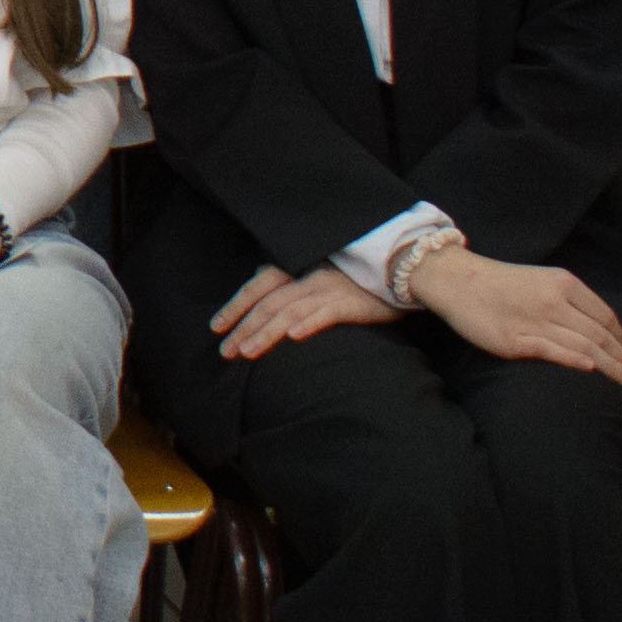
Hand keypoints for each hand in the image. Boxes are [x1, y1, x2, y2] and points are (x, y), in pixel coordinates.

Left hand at [206, 260, 402, 362]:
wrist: (406, 271)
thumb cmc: (364, 281)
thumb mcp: (326, 278)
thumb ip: (298, 285)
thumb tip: (265, 286)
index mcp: (302, 269)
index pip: (260, 285)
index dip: (236, 305)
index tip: (216, 327)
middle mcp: (311, 277)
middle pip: (268, 302)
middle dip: (243, 326)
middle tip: (225, 352)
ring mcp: (330, 288)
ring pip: (289, 311)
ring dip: (265, 332)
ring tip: (247, 352)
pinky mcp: (351, 301)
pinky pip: (325, 313)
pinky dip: (308, 323)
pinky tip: (293, 336)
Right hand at [404, 237, 621, 387]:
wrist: (457, 280)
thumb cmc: (499, 284)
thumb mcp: (541, 281)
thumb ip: (568, 303)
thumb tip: (593, 333)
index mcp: (564, 284)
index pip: (605, 315)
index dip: (621, 339)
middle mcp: (555, 301)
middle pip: (600, 333)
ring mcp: (536, 320)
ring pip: (584, 345)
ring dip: (611, 366)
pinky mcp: (516, 340)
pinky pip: (553, 350)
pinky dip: (575, 359)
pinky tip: (591, 368)